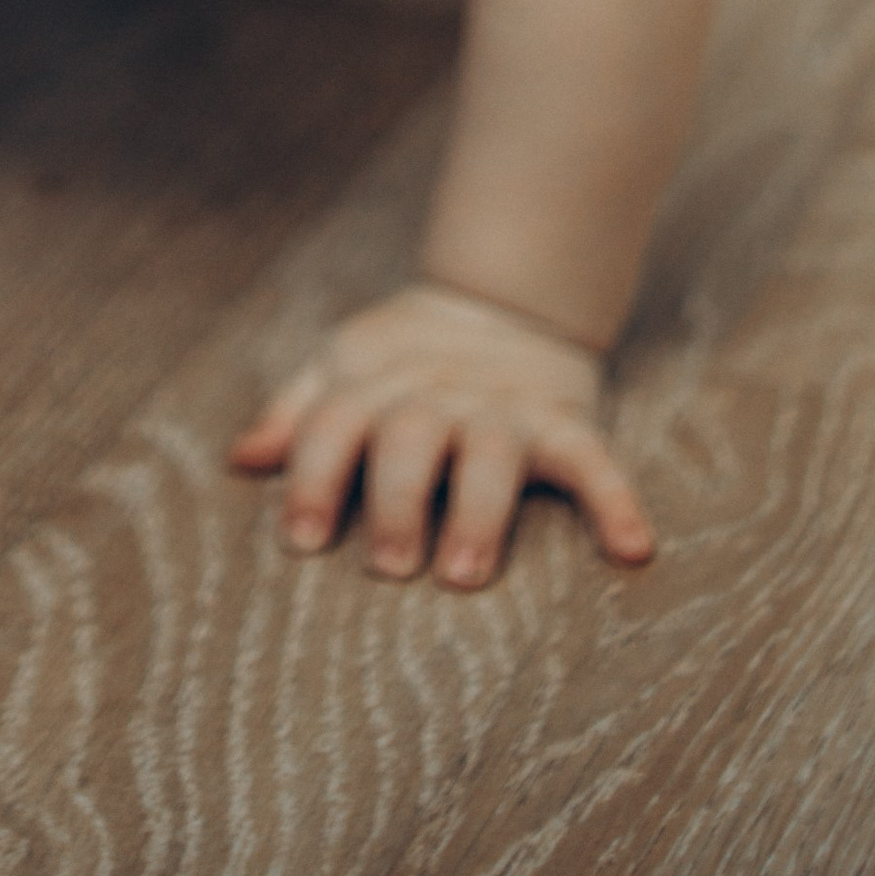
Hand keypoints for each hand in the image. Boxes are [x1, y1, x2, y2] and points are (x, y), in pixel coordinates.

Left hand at [230, 280, 653, 588]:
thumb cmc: (403, 362)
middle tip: (388, 566)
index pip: (334, 423)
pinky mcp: (564, 420)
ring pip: (492, 452)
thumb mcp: (343, 370)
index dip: (313, 477)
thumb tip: (241, 459)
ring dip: (479, 510)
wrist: (504, 303)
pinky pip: (593, 457)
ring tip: (464, 572)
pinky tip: (633, 549)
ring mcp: (503, 407)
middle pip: (410, 438)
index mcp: (375, 383)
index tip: (302, 540)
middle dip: (395, 500)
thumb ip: (297, 415)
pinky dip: (615, 499)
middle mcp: (437, 394)